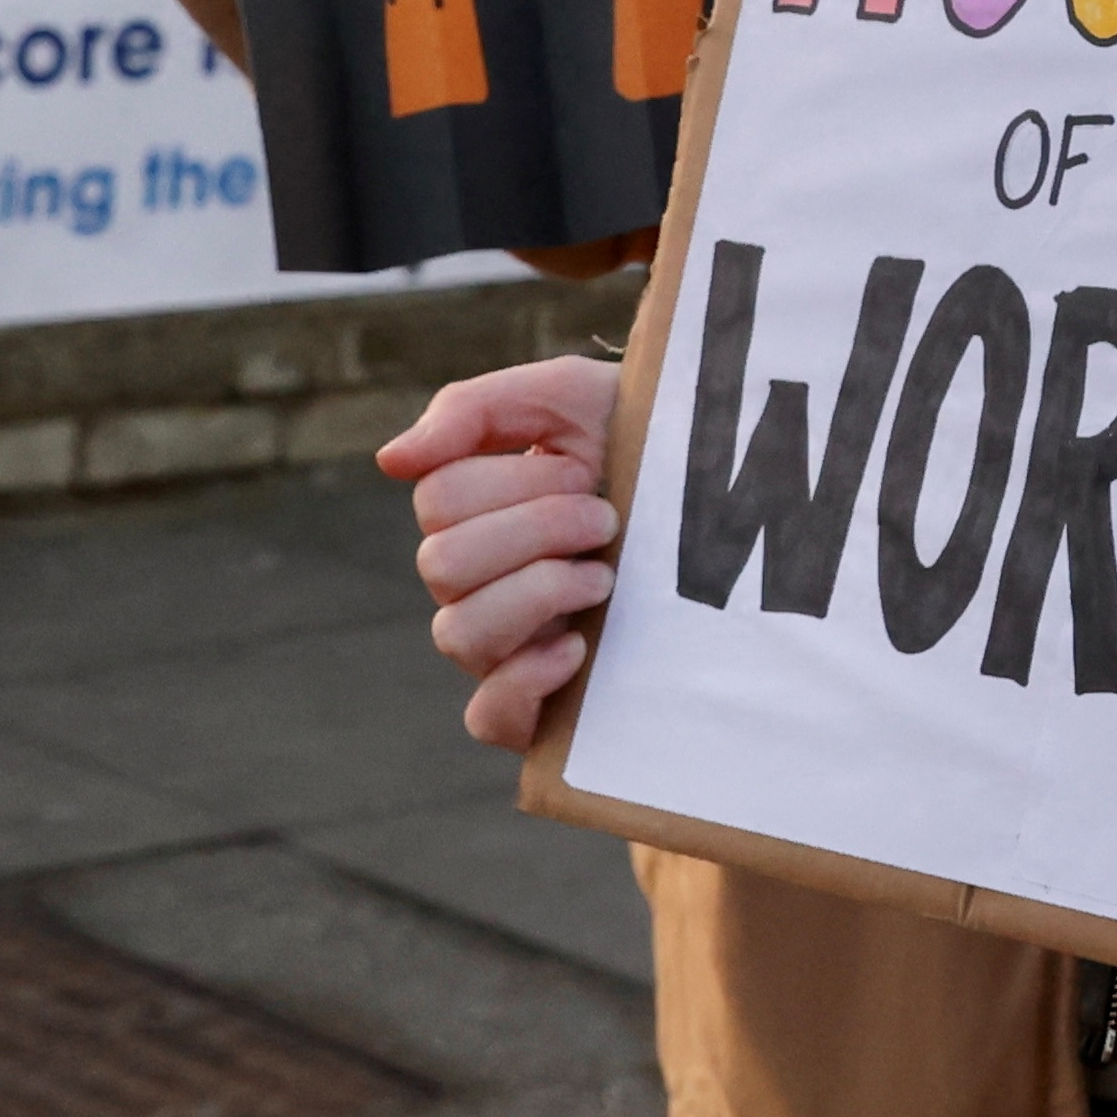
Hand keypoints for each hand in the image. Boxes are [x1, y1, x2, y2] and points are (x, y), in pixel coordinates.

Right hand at [389, 353, 623, 754]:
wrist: (726, 513)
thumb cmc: (638, 446)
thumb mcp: (566, 399)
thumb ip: (473, 412)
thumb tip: (390, 462)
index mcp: (471, 514)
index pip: (438, 501)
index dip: (515, 484)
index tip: (584, 471)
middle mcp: (474, 584)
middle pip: (442, 565)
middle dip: (537, 529)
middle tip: (606, 519)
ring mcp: (502, 648)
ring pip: (459, 635)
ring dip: (538, 594)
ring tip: (605, 576)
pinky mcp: (538, 706)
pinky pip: (489, 717)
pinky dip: (524, 680)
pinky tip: (577, 647)